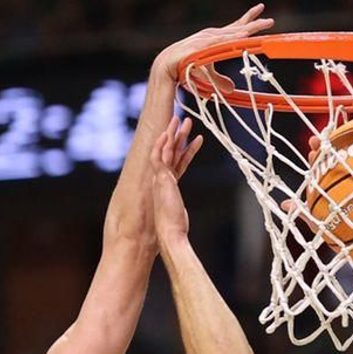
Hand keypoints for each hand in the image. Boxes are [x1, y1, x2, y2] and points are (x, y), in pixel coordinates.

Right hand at [150, 121, 201, 242]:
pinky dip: (162, 144)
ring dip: (174, 134)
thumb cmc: (176, 229)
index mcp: (169, 186)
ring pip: (166, 150)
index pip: (178, 163)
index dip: (186, 150)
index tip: (194, 140)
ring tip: (183, 120)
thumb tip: (184, 220)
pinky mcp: (160, 179)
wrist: (170, 233)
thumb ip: (179, 210)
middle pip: (172, 152)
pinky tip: (167, 132)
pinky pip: (158, 156)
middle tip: (185, 121)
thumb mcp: (180, 214)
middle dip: (179, 136)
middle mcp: (163, 180)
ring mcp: (160, 178)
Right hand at [155, 4, 272, 81]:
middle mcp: (213, 35)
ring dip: (245, 29)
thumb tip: (232, 89)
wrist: (167, 66)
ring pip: (230, 33)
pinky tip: (243, 36)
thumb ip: (220, 80)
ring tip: (261, 26)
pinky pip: (219, 41)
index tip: (263, 12)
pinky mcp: (200, 45)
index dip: (249, 20)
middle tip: (271, 21)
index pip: (236, 27)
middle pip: (237, 28)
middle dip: (254, 23)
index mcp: (216, 39)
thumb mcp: (207, 76)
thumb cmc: (186, 68)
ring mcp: (207, 38)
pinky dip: (231, 38)